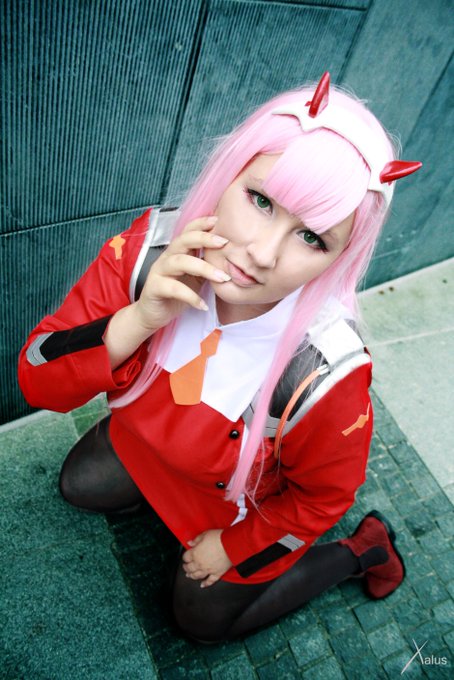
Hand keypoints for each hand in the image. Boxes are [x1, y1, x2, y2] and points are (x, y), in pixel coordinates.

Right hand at [134, 216, 230, 332]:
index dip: (201, 223)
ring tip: (222, 278)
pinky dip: (190, 296)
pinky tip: (202, 305)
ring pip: (179, 262)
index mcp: (178, 253)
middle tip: (224, 242)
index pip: (188, 232)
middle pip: (183, 241)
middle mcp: (167, 258)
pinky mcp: (154, 288)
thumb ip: (207, 266)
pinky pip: (173, 289)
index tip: (218, 220)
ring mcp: (159, 272)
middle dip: (204, 238)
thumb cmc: (176, 295)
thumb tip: (231, 258)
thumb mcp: (195, 278)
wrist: (153, 315)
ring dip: (203, 268)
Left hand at [182, 529, 232, 587]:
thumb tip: (190, 543)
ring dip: (192, 576)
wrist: (231, 545)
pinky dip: (205, 584)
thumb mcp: (205, 534)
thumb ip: (196, 539)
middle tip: (185, 567)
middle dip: (186, 567)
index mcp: (195, 553)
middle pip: (189, 568)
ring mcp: (208, 570)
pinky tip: (203, 585)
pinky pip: (210, 581)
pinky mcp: (217, 573)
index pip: (186, 557)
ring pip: (197, 576)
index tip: (186, 556)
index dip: (185, 557)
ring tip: (190, 576)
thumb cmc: (219, 538)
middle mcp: (200, 563)